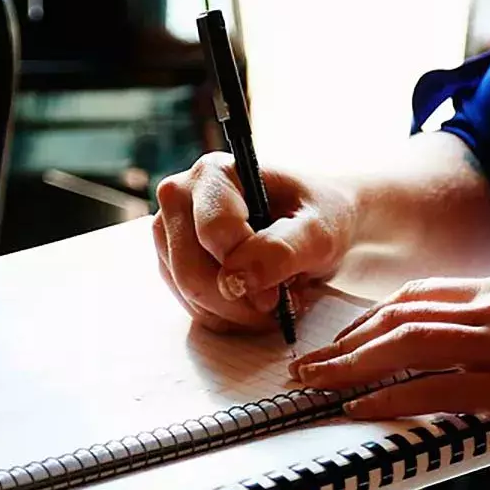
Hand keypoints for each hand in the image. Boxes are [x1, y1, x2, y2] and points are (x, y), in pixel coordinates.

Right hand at [152, 153, 356, 332]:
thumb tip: (236, 280)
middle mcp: (180, 196)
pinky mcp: (173, 262)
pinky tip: (255, 302)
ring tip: (274, 298)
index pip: (214, 232)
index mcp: (214, 173)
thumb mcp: (318, 232)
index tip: (281, 290)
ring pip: (189, 294)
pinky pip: (192, 306)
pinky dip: (228, 316)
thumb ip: (282, 250)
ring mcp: (170, 232)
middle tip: (279, 303)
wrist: (315, 224)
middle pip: (191, 271)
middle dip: (239, 301)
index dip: (249, 269)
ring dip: (236, 311)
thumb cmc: (319, 216)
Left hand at [289, 275, 489, 445]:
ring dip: (351, 367)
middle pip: (399, 316)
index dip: (370, 319)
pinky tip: (360, 410)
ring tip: (316, 386)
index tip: (342, 341)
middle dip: (345, 342)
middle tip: (307, 365)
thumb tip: (479, 350)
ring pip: (407, 346)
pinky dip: (390, 399)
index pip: (419, 295)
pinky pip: (437, 389)